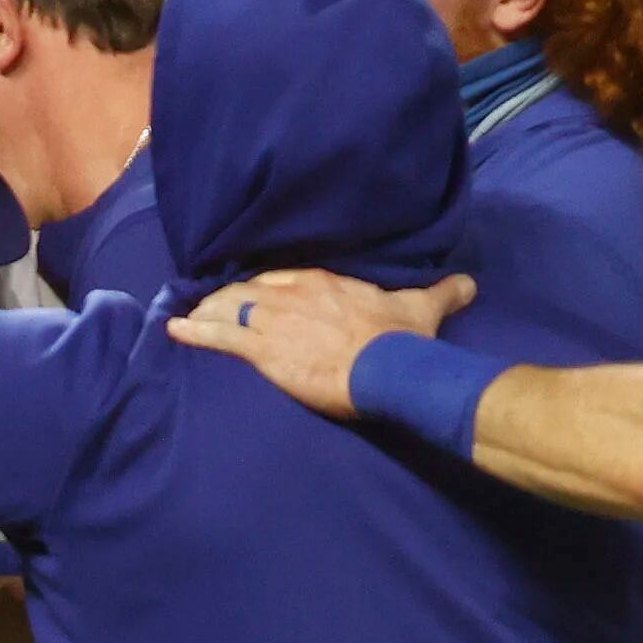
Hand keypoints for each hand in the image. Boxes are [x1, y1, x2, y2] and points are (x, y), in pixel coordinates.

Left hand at [164, 268, 475, 419]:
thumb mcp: (424, 307)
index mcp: (325, 279)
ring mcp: (274, 318)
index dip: (265, 284)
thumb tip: (469, 282)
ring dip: (206, 308)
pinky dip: (193, 329)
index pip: (284, 275)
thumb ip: (443, 291)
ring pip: (229, 305)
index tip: (254, 288)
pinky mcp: (262, 349)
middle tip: (212, 299)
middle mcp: (293, 291)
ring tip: (189, 313)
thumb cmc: (401, 339)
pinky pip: (218, 334)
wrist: (387, 367)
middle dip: (229, 293)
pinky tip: (173, 328)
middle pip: (250, 287)